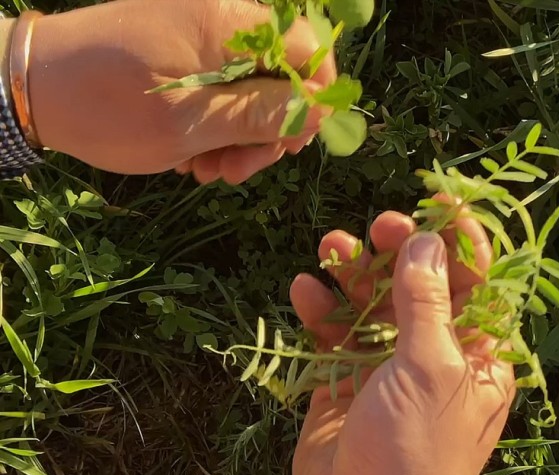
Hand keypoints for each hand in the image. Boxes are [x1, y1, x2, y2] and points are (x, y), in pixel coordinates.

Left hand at [28, 0, 334, 181]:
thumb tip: (321, 113)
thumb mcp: (193, 124)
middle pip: (279, 76)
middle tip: (239, 171)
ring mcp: (198, 37)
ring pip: (249, 92)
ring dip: (238, 138)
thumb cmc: (111, 109)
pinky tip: (194, 156)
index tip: (293, 144)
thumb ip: (261, 115)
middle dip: (267, 130)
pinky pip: (220, 92)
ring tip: (209, 170)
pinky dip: (215, 128)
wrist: (36, 90)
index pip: (305, 47)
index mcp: (226, 22)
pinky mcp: (181, 56)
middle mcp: (219, 19)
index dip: (313, 98)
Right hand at [290, 210, 514, 474]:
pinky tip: (303, 290)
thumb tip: (426, 243)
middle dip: (398, 251)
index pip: (475, 285)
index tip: (438, 203)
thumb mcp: (430, 367)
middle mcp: (431, 353)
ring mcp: (385, 364)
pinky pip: (333, 332)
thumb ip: (426, 302)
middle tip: (378, 226)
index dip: (460, 243)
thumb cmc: (415, 447)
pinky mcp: (344, 377)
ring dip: (350, 273)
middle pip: (417, 285)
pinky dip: (319, 309)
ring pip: (370, 303)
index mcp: (473, 354)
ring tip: (330, 247)